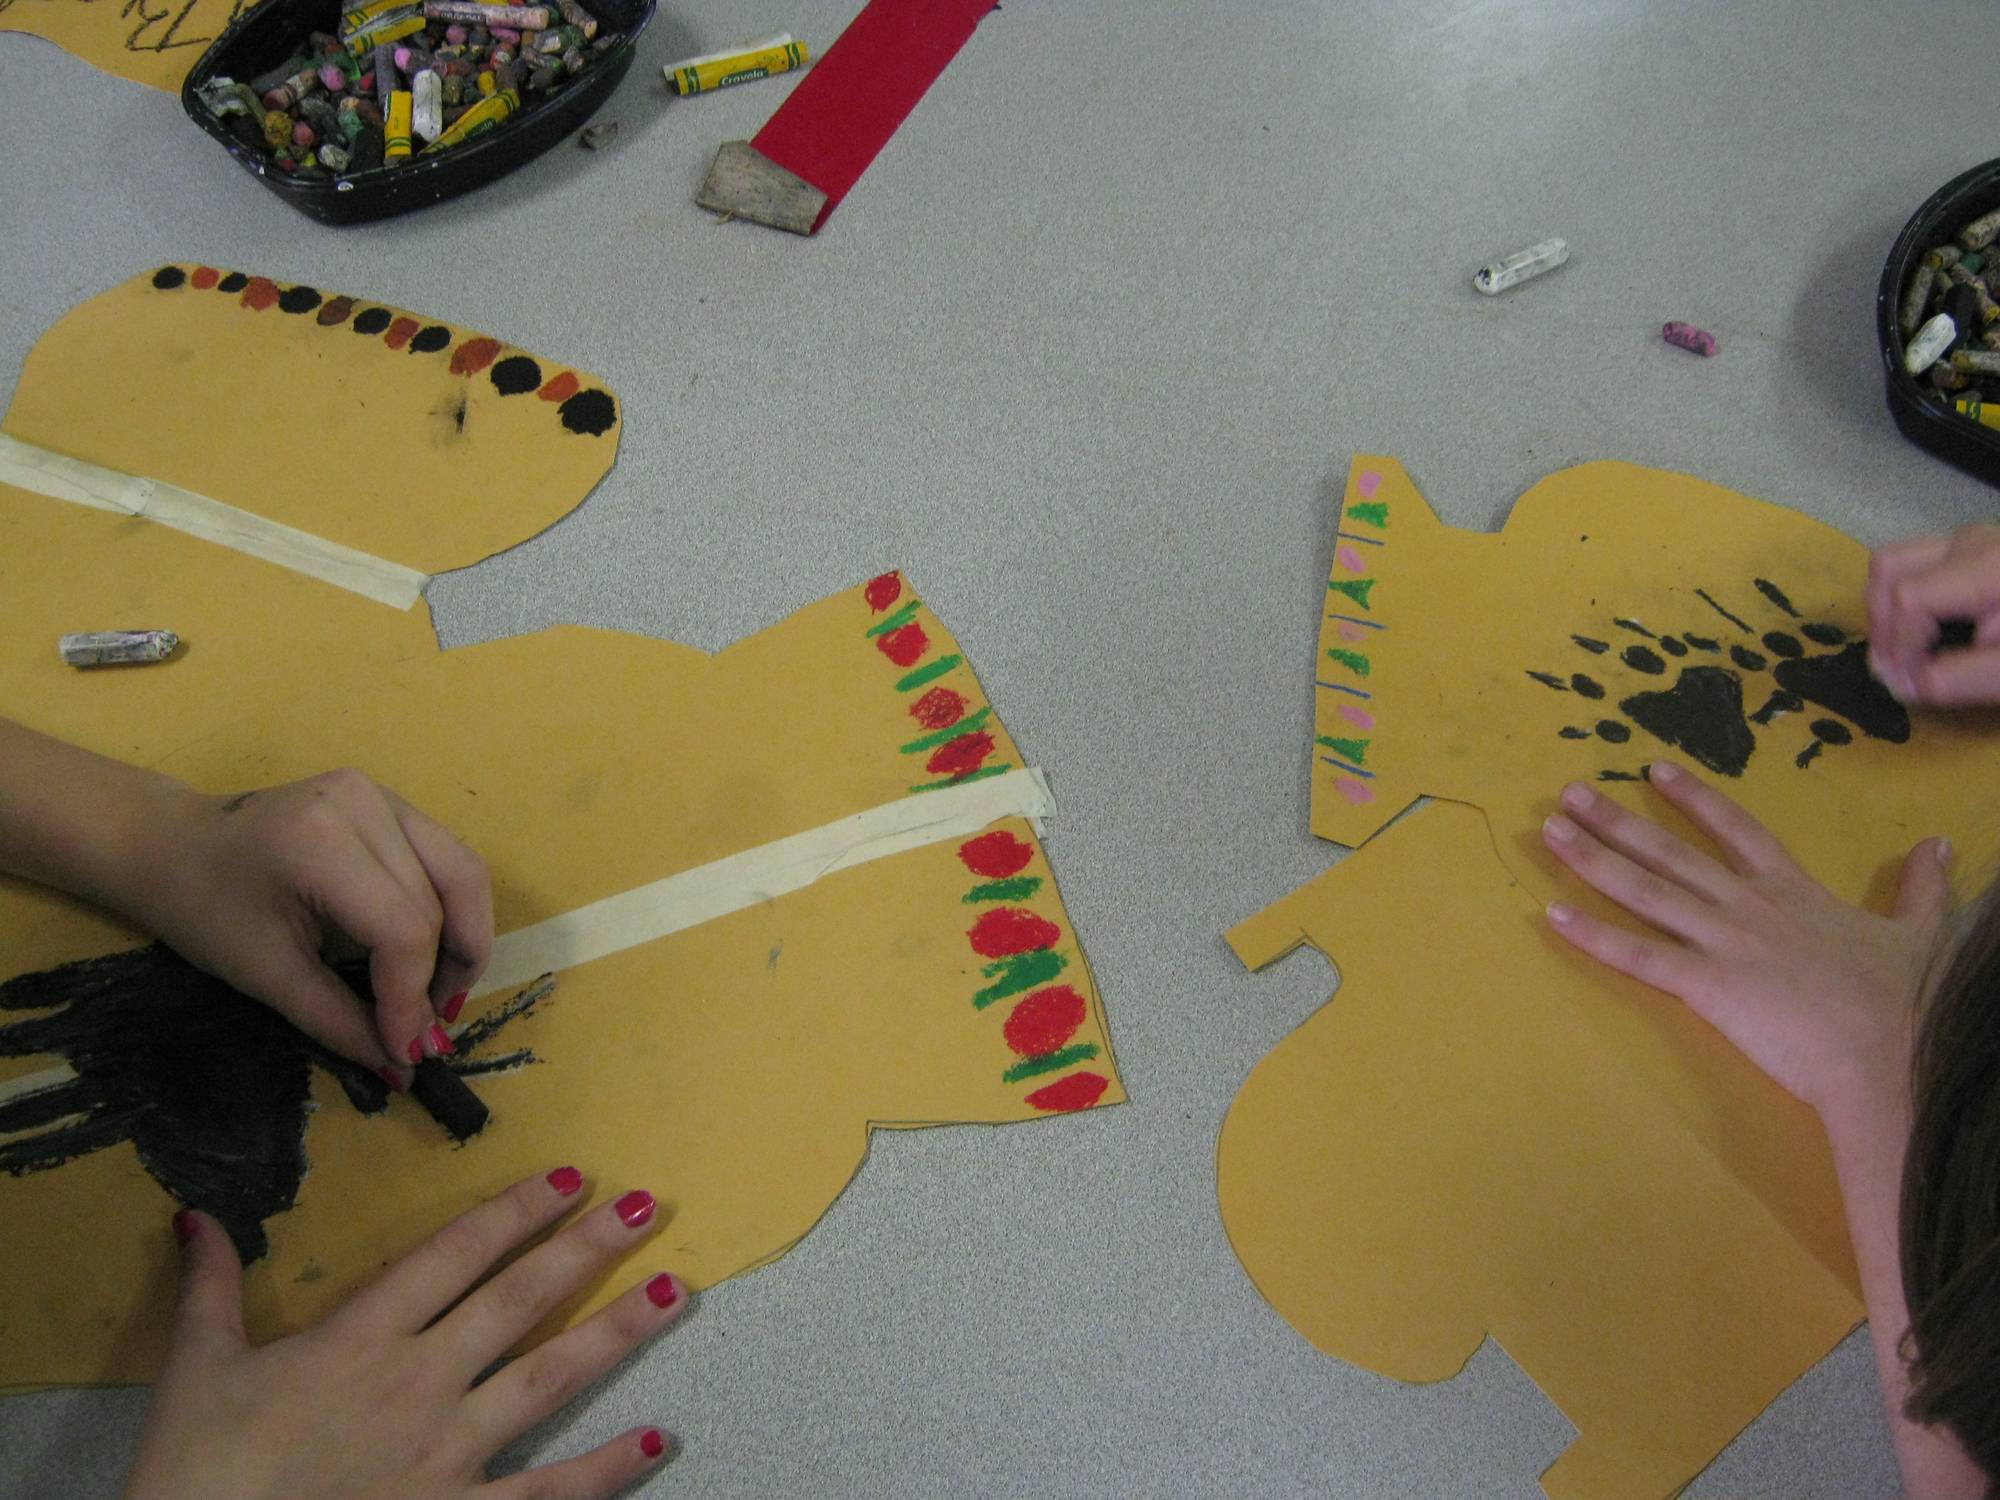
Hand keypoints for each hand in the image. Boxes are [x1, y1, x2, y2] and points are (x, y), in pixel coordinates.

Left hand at [115, 769, 493, 1076]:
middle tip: (429, 1032)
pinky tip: (435, 953)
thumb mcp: (266, 975)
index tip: (408, 1054)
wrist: (169, 845)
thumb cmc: (201, 910)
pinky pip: (449, 859)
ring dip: (466, 942)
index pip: (403, 929)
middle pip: (440, 904)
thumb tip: (405, 1068)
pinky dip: (454, 912)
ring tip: (442, 995)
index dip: (412, 999)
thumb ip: (341, 1021)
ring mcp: (383, 794)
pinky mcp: (391, 800)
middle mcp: (364, 804)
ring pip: (464, 875)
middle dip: (443, 977)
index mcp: (321, 842)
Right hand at [125, 1168, 684, 1499]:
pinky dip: (604, 1471)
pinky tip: (655, 1441)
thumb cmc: (195, 1471)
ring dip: (617, 1333)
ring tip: (678, 1291)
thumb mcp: (195, 1369)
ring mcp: (443, 1453)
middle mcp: (416, 1383)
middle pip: (518, 1299)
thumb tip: (197, 1214)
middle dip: (586, 1249)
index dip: (515, 1211)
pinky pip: (544, 1494)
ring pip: (548, 1378)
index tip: (570, 1178)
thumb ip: (208, 1288)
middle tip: (646, 1206)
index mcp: (359, 1338)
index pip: (454, 1254)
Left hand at [1538, 760, 1950, 1115]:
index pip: (1736, 830)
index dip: (1694, 798)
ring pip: (1645, 890)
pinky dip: (1594, 936)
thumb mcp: (1922, 932)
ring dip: (1592, 858)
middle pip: (1670, 851)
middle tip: (1569, 791)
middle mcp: (1750, 906)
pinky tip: (1553, 914)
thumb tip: (1939, 844)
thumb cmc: (1908, 1001)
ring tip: (1549, 830)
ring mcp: (1726, 942)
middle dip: (1616, 819)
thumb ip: (1922, 888)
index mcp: (1793, 891)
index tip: (1653, 770)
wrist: (1894, 1053)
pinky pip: (1640, 955)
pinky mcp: (1709, 985)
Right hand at [1867, 523, 1999, 705]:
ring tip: (1907, 652)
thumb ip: (1959, 678)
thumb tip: (1903, 684)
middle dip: (1881, 626)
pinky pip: (1920, 564)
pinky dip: (1907, 599)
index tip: (1906, 687)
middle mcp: (1974, 540)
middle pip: (1890, 569)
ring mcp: (1977, 540)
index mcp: (1988, 566)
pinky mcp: (1981, 551)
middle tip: (1898, 672)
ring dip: (1888, 609)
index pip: (1907, 598)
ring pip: (1898, 561)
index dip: (1895, 647)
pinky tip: (1931, 633)